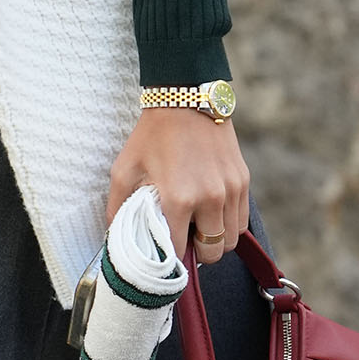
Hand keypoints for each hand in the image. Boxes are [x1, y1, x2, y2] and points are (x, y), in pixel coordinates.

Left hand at [107, 105, 249, 264]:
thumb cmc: (151, 136)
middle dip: (197, 254)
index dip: (171, 258)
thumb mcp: (124, 169)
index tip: (163, 255)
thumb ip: (118, 207)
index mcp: (178, 199)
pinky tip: (211, 216)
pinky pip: (242, 221)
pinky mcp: (243, 182)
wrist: (186, 101)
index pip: (180, 250)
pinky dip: (229, 226)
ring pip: (231, 240)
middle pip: (213, 252)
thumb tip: (115, 235)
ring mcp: (230, 191)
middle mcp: (210, 199)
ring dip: (215, 242)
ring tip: (196, 231)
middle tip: (182, 243)